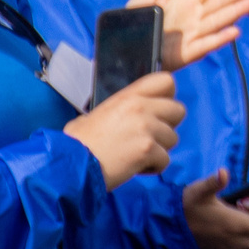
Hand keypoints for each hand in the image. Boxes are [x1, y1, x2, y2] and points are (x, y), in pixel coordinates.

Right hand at [62, 72, 183, 188]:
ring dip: (158, 150)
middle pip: (178, 110)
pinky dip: (152, 168)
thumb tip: (133, 114)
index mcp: (127, 96)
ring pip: (173, 138)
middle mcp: (139, 107)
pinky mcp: (147, 148)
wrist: (69, 165)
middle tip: (146, 138)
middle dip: (167, 127)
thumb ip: (121, 110)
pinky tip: (133, 167)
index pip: (166, 80)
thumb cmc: (78, 143)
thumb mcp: (95, 115)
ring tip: (134, 155)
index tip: (158, 111)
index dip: (168, 96)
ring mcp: (145, 127)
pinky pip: (165, 160)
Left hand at [127, 0, 248, 69]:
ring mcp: (194, 35)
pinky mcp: (186, 54)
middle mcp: (197, 16)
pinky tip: (234, 32)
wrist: (123, 47)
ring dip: (238, 11)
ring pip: (220, 20)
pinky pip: (205, 45)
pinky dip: (219, 39)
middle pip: (224, 1)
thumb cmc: (137, 20)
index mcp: (190, 0)